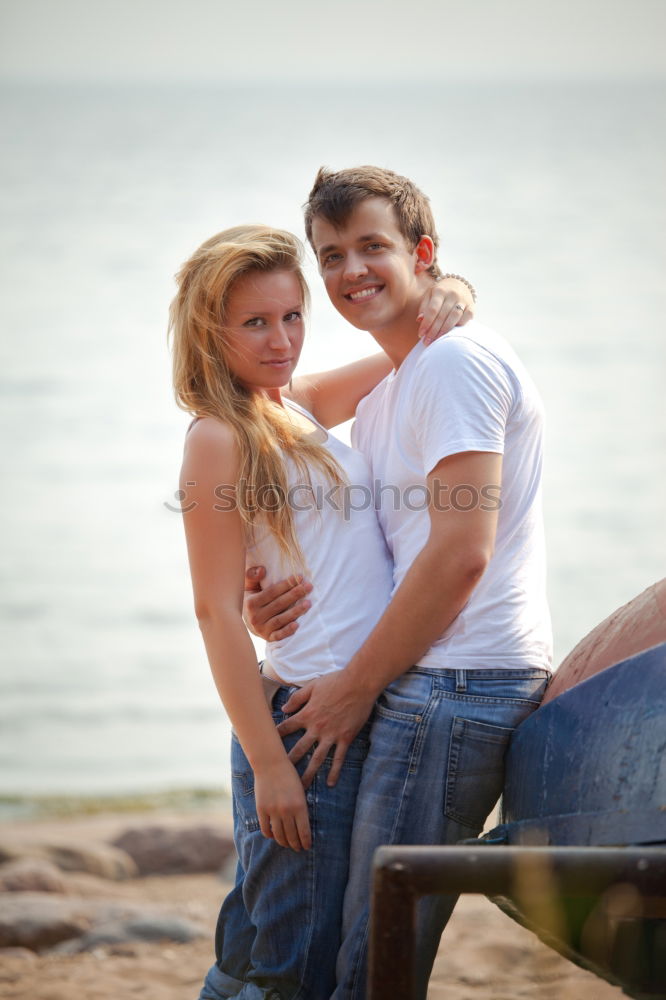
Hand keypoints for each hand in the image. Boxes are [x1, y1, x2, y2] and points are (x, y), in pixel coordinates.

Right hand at [244, 566, 312, 641]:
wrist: (246, 622)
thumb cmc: (252, 599)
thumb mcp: (249, 587)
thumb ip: (252, 576)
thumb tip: (262, 569)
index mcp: (251, 603)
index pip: (271, 592)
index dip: (286, 584)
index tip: (300, 577)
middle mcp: (255, 617)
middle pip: (278, 604)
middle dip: (295, 594)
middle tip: (309, 586)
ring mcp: (262, 629)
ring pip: (280, 620)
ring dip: (295, 612)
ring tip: (308, 603)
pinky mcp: (268, 638)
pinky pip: (279, 635)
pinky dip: (287, 631)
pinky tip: (298, 625)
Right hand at [254, 757, 311, 850]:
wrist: (271, 764)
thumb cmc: (289, 775)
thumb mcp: (300, 791)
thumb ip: (301, 808)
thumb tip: (302, 827)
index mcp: (300, 806)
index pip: (304, 832)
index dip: (305, 842)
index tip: (307, 847)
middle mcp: (287, 811)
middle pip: (292, 836)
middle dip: (296, 845)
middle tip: (298, 848)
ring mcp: (273, 811)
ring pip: (279, 835)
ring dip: (284, 842)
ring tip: (287, 844)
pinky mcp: (261, 810)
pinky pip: (265, 829)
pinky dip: (270, 835)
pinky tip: (274, 836)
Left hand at [278, 672, 375, 788]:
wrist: (359, 683)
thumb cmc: (336, 681)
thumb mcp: (312, 686)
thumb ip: (297, 698)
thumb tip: (283, 708)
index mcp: (307, 714)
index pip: (286, 728)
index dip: (275, 736)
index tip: (266, 746)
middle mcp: (317, 727)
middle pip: (299, 749)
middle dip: (288, 763)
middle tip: (279, 776)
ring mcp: (331, 735)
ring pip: (317, 759)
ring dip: (308, 774)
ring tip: (301, 787)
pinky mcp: (345, 738)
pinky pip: (339, 758)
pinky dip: (334, 771)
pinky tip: (330, 783)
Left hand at [417, 278, 474, 344]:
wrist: (458, 285)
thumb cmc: (440, 294)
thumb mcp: (429, 296)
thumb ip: (424, 308)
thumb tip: (419, 320)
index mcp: (440, 291)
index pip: (432, 309)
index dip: (426, 323)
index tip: (420, 334)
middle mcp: (453, 294)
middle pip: (442, 316)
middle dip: (433, 331)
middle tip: (427, 342)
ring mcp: (463, 300)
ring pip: (454, 317)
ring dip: (444, 331)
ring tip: (436, 340)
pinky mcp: (472, 307)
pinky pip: (466, 318)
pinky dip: (459, 326)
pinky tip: (451, 333)